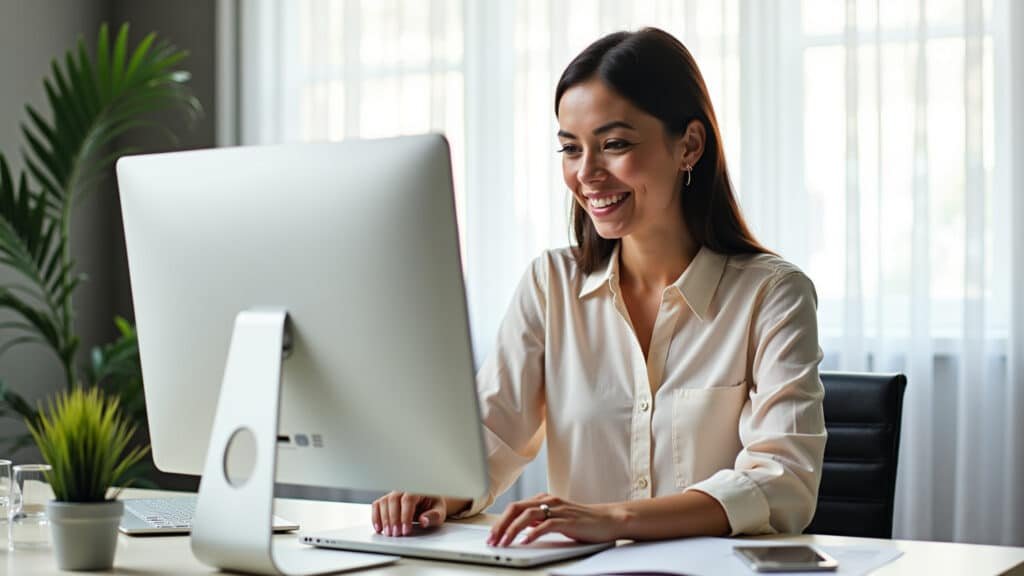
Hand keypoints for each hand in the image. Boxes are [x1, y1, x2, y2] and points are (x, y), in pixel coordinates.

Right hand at [371, 492, 445, 536]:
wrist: (430, 502)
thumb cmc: (434, 506)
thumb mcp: (439, 511)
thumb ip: (433, 516)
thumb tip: (423, 520)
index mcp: (417, 489)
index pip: (408, 499)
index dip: (405, 515)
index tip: (405, 530)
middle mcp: (403, 490)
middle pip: (393, 500)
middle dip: (393, 519)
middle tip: (396, 534)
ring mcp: (394, 494)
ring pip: (383, 502)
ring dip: (384, 519)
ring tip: (388, 533)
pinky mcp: (387, 500)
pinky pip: (377, 505)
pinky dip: (375, 516)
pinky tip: (379, 528)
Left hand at [488, 493, 621, 546]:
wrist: (607, 520)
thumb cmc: (582, 521)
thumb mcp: (556, 518)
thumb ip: (539, 520)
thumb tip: (519, 528)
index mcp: (544, 499)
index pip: (515, 507)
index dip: (500, 521)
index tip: (492, 535)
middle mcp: (549, 501)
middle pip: (516, 509)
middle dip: (501, 525)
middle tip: (492, 540)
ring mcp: (558, 509)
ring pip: (527, 516)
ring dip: (512, 530)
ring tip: (504, 543)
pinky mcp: (567, 520)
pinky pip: (545, 525)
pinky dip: (532, 534)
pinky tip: (525, 542)